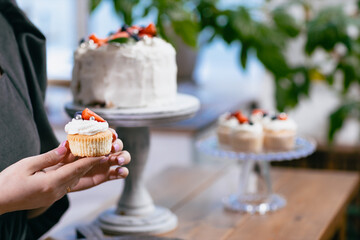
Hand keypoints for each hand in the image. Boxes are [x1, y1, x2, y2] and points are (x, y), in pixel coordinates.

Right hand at [0, 129, 129, 214]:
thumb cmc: (8, 182)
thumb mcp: (27, 165)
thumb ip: (48, 157)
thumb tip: (66, 147)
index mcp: (49, 184)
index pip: (75, 170)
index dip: (91, 160)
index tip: (105, 153)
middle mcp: (56, 191)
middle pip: (81, 175)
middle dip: (97, 164)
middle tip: (111, 154)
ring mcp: (55, 194)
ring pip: (78, 179)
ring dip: (92, 169)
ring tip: (107, 160)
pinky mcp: (53, 194)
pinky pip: (71, 182)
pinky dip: (80, 173)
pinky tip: (87, 165)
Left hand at [61, 128, 129, 191]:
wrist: (58, 182)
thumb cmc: (58, 164)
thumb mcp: (59, 155)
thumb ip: (63, 150)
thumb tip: (66, 143)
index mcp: (92, 142)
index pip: (105, 134)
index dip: (111, 133)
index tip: (112, 135)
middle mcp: (101, 151)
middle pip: (117, 144)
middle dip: (118, 145)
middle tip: (112, 148)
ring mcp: (105, 164)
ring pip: (121, 157)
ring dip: (123, 157)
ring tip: (117, 161)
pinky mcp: (105, 175)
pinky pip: (119, 173)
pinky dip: (122, 172)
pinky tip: (119, 172)